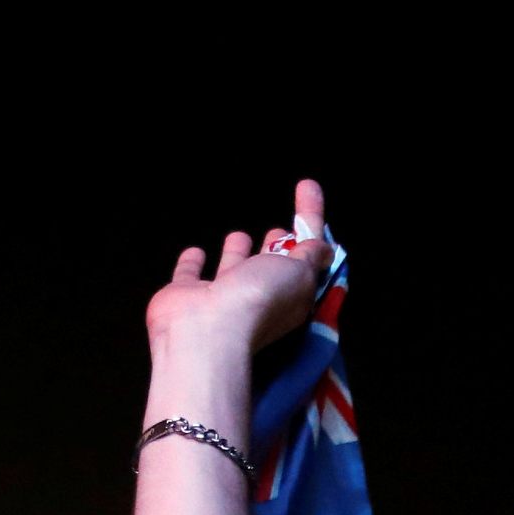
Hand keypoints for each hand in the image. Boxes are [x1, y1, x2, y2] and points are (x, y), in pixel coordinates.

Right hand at [144, 183, 332, 376]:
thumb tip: (326, 248)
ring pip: (233, 269)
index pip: (307, 249)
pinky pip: (190, 275)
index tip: (308, 185)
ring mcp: (221, 297)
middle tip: (280, 230)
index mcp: (290, 292)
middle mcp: (257, 296)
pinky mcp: (187, 295)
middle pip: (271, 266)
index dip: (310, 217)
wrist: (207, 329)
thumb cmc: (259, 298)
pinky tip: (195, 251)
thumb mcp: (300, 273)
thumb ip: (311, 255)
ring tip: (241, 235)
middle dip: (277, 248)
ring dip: (238, 254)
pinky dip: (192, 263)